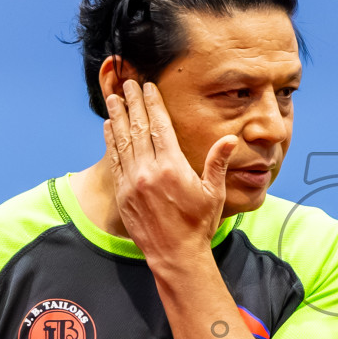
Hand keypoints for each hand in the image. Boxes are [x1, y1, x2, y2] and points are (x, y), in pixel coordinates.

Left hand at [104, 79, 236, 260]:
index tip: (147, 87)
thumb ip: (217, 163)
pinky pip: (115, 160)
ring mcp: (133, 182)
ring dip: (117, 116)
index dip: (152, 104)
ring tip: (113, 97)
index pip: (160, 127)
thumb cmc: (199, 225)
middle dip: (132, 103)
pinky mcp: (123, 193)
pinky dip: (111, 141)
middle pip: (138, 128)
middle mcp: (149, 171)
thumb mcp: (213, 193)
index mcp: (173, 167)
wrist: (175, 255)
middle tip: (127, 83)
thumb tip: (229, 139)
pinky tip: (109, 127)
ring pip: (122, 141)